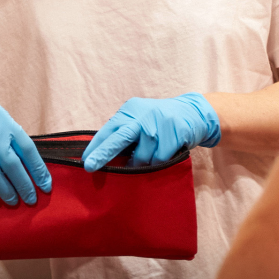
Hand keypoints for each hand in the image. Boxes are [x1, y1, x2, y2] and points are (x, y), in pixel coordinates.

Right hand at [0, 68, 50, 205]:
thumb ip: (6, 132)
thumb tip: (23, 160)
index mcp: (3, 120)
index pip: (27, 149)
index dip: (38, 169)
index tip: (45, 185)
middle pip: (12, 164)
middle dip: (24, 185)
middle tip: (30, 199)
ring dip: (5, 189)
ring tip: (12, 200)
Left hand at [82, 93, 220, 171]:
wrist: (193, 112)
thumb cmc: (159, 120)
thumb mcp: (139, 118)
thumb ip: (124, 131)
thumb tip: (102, 154)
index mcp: (129, 111)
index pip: (108, 130)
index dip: (95, 146)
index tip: (85, 160)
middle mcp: (142, 117)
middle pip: (119, 139)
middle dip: (103, 154)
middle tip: (90, 167)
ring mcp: (158, 126)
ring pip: (141, 157)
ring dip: (141, 164)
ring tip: (147, 157)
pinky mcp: (173, 135)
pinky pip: (158, 160)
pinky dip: (157, 164)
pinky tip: (162, 154)